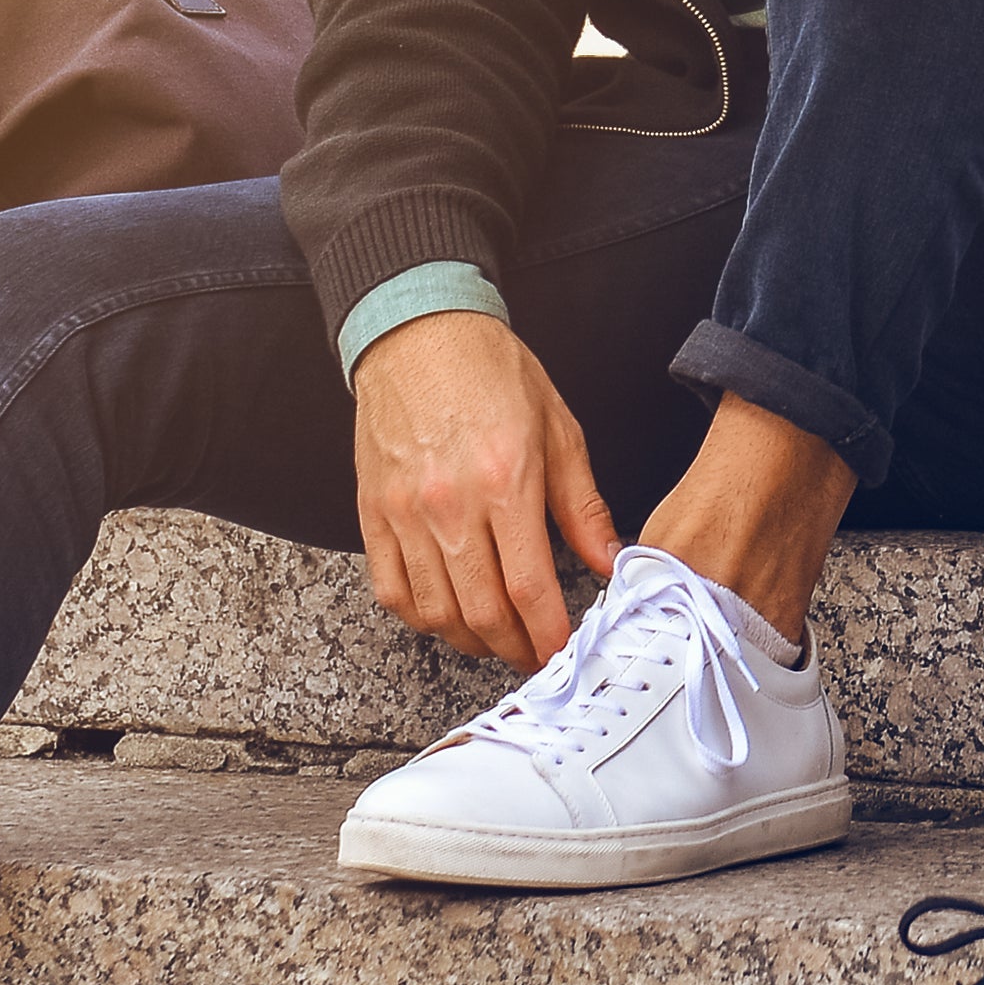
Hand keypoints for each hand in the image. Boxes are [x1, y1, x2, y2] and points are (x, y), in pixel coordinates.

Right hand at [350, 309, 622, 671]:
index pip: (529, 586)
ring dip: (470, 639)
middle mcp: (449, 504)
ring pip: (435, 611)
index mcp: (504, 481)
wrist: (418, 332)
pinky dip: (420, 616)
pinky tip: (445, 613)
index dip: (547, 634)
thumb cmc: (490, 372)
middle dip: (513, 647)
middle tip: (532, 652)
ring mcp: (404, 512)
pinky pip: (391, 588)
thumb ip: (583, 505)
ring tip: (495, 636)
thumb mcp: (558, 430)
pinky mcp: (373, 512)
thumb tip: (610, 560)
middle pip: (482, 611)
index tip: (562, 651)